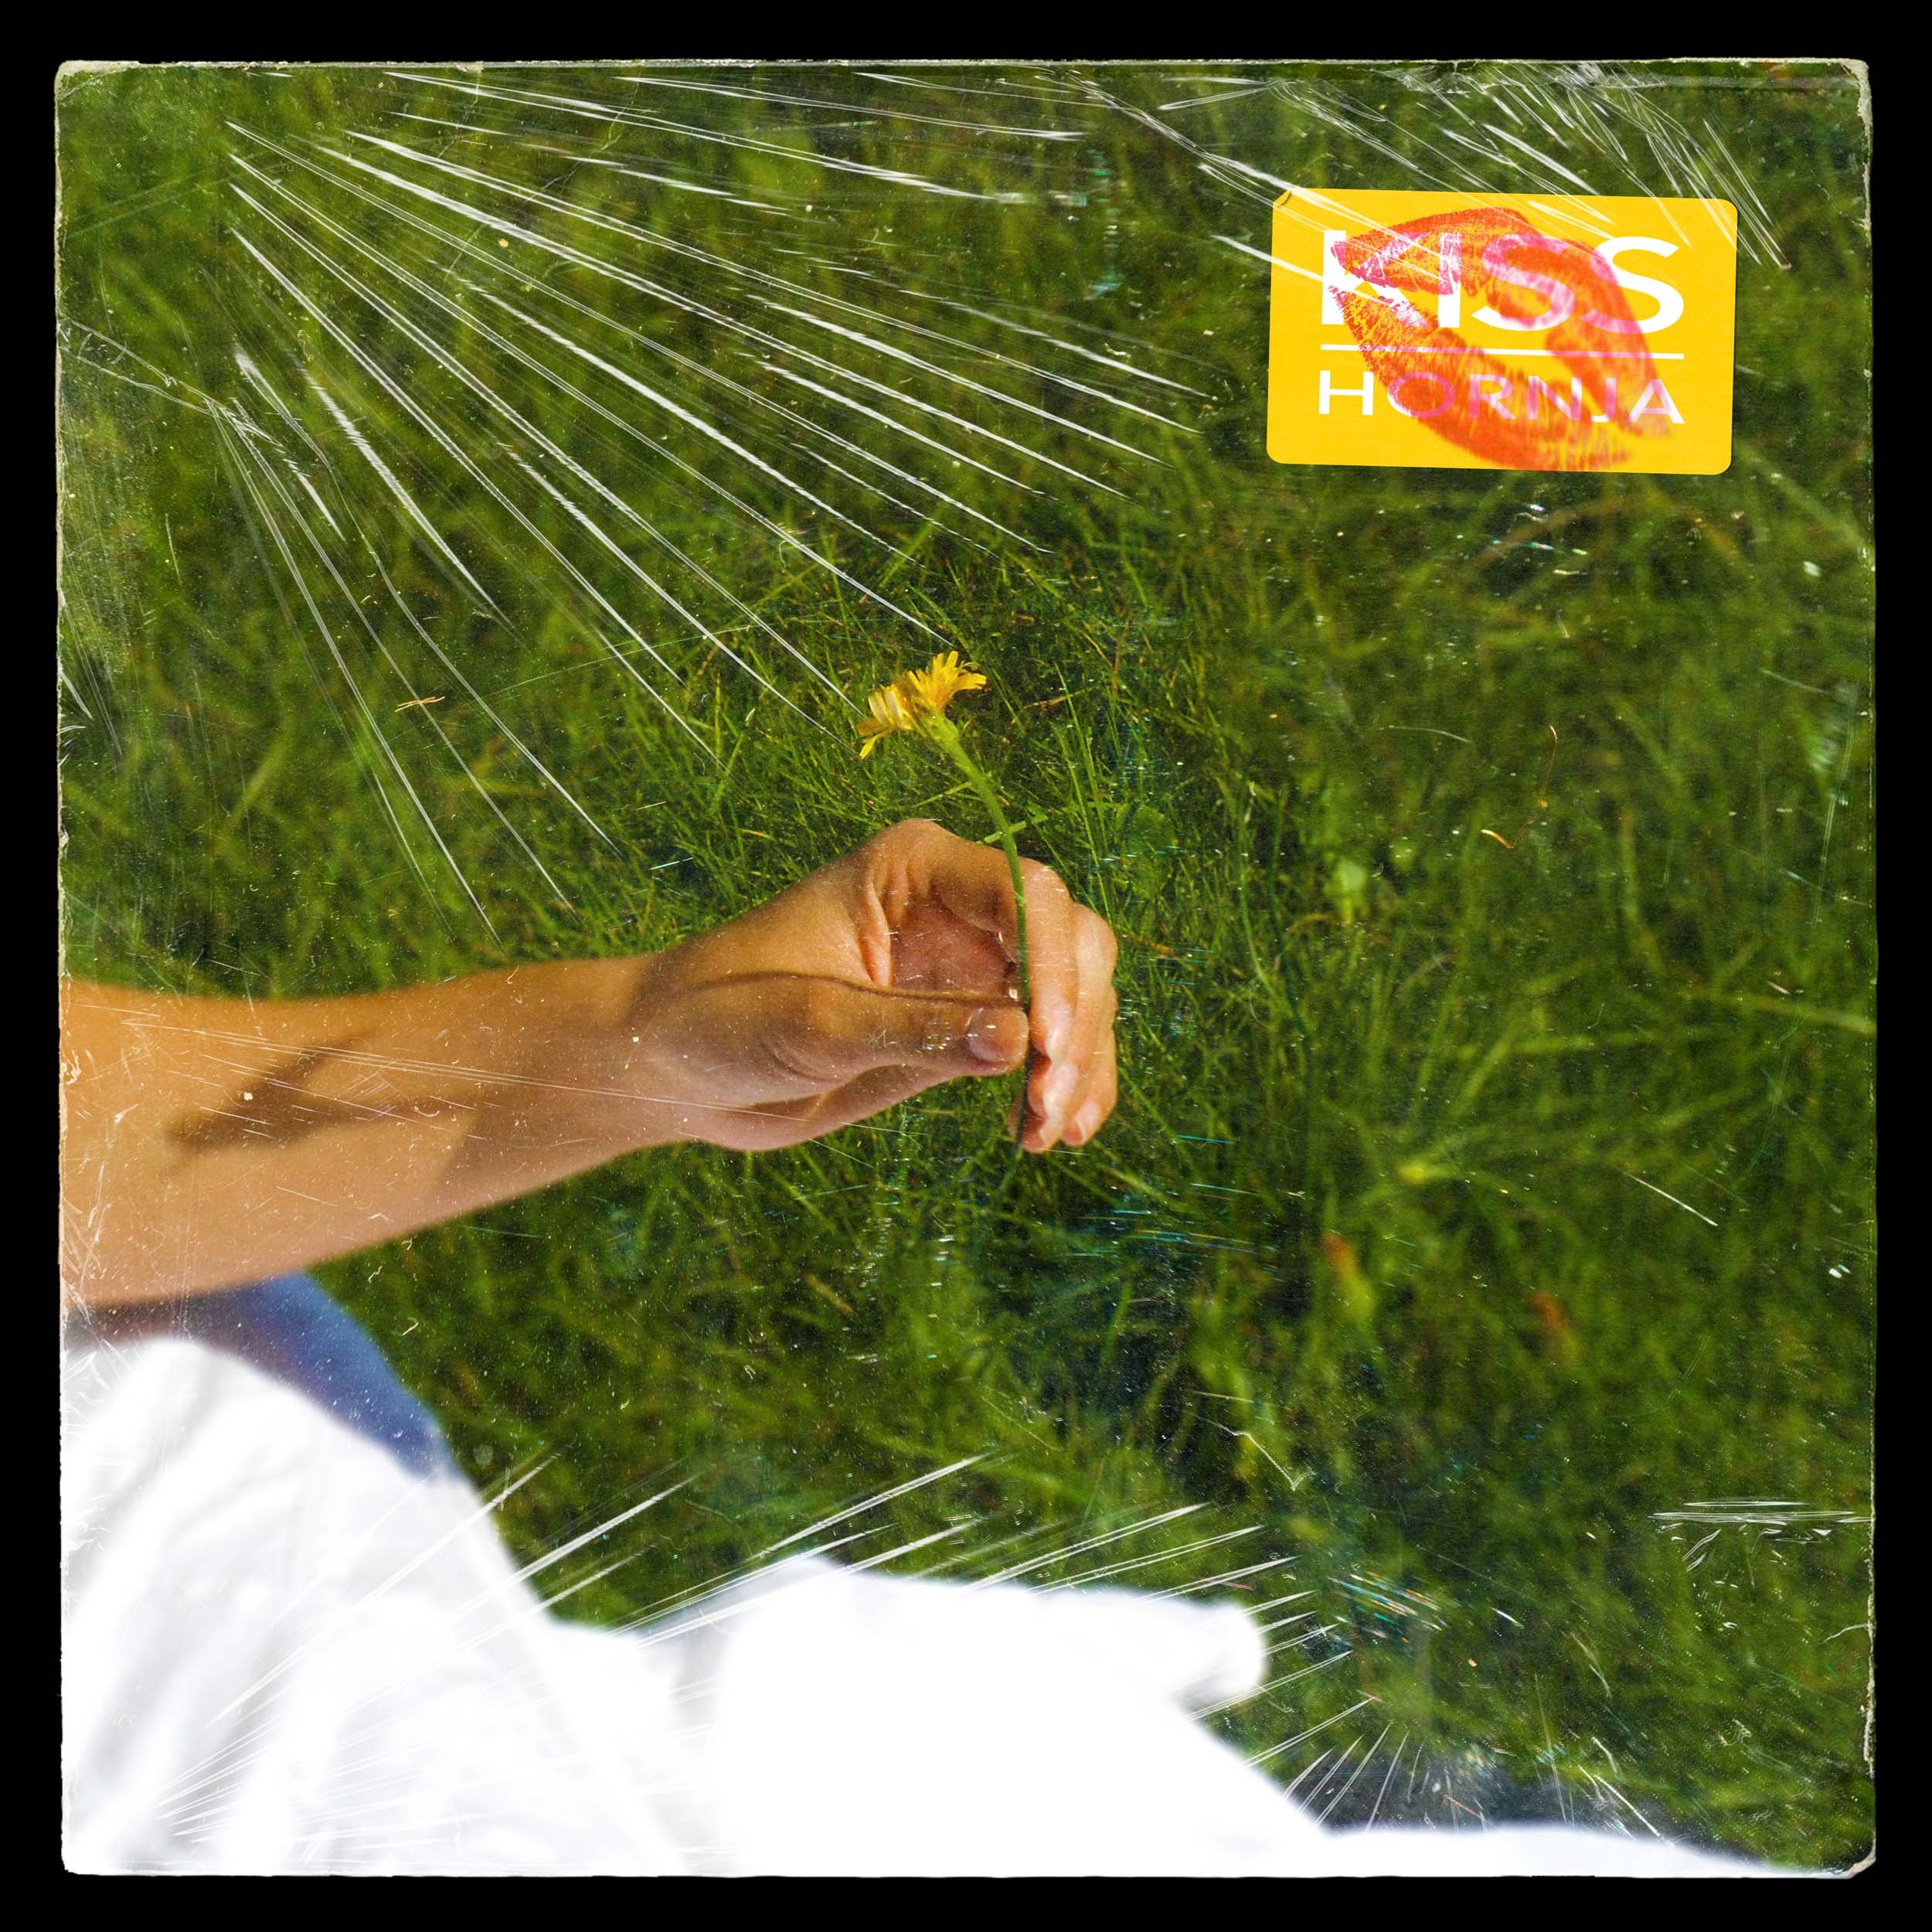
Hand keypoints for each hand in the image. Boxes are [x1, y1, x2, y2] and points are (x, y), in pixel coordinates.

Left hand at [626, 818, 1118, 1153]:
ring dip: (1077, 1064)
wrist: (679, 1068)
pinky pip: (1045, 1048)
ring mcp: (968, 966)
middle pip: (1070, 940)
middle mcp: (955, 905)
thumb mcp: (814, 1024)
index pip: (1024, 893)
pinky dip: (1063, 1088)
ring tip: (1044, 1135)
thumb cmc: (722, 1017)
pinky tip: (1053, 1136)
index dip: (1051, 964)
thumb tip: (1022, 1043)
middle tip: (1045, 1104)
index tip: (1043, 1046)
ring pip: (1073, 996)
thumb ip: (915, 1029)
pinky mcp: (968, 1026)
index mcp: (915, 868)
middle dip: (1075, 1021)